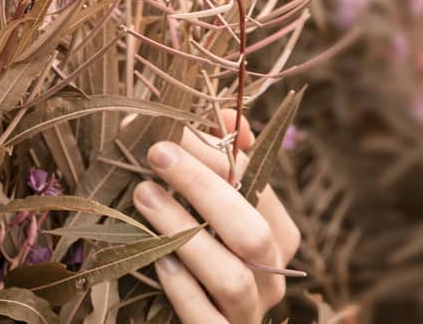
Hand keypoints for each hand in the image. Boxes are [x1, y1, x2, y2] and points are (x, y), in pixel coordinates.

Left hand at [132, 109, 302, 323]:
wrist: (189, 317)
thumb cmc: (198, 248)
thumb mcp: (210, 204)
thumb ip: (222, 161)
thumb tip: (228, 118)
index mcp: (278, 237)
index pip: (258, 189)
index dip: (218, 154)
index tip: (172, 127)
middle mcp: (272, 278)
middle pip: (252, 231)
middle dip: (203, 187)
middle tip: (157, 153)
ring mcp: (249, 314)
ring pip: (232, 277)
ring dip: (186, 232)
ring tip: (143, 195)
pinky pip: (207, 319)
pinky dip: (183, 289)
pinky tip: (157, 259)